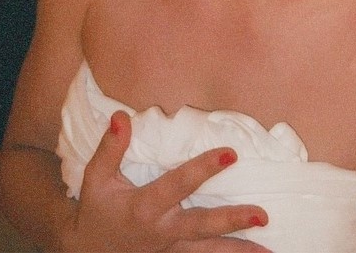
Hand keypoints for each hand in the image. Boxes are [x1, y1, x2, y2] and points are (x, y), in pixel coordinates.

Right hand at [59, 110, 270, 251]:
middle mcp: (162, 231)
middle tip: (262, 215)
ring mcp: (170, 248)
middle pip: (202, 226)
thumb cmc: (96, 210)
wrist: (88, 252)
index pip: (179, 184)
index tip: (231, 153)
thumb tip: (121, 116)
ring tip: (268, 249)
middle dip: (232, 221)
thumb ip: (110, 148)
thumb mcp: (96, 178)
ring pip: (208, 252)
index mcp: (144, 207)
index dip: (204, 168)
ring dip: (239, 250)